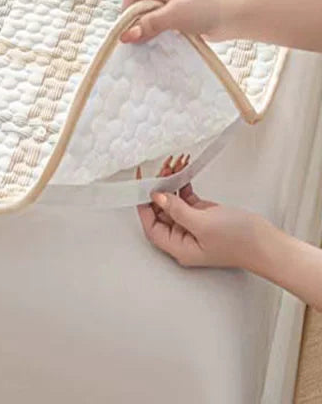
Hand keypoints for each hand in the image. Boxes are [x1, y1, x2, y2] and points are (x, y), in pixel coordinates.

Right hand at [120, 0, 232, 43]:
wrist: (239, 15)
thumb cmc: (210, 7)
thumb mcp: (175, 16)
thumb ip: (148, 25)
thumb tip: (124, 36)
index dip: (128, 12)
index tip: (130, 32)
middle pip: (136, 1)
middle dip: (138, 20)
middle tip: (141, 38)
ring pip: (145, 12)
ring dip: (147, 26)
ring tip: (152, 38)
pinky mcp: (173, 6)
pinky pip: (155, 17)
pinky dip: (155, 28)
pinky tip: (159, 37)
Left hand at [136, 158, 266, 269]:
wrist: (269, 244)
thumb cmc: (240, 241)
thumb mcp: (203, 224)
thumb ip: (176, 210)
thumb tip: (156, 197)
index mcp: (178, 246)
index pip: (151, 224)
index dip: (143, 203)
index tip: (141, 182)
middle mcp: (183, 237)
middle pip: (160, 210)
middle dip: (159, 187)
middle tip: (161, 167)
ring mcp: (193, 226)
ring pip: (173, 201)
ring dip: (171, 182)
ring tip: (174, 163)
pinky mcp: (204, 216)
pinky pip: (186, 198)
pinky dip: (183, 184)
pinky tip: (183, 171)